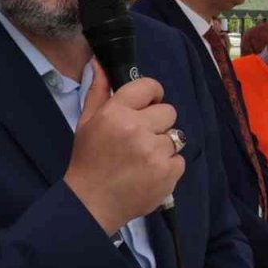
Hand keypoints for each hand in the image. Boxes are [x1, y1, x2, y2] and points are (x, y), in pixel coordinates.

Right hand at [65, 60, 183, 234]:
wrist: (92, 203)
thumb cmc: (89, 161)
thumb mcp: (87, 123)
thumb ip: (99, 92)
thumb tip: (100, 64)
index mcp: (117, 113)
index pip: (150, 86)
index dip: (152, 95)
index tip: (147, 105)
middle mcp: (137, 129)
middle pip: (169, 111)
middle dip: (157, 123)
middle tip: (140, 138)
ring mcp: (155, 152)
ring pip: (176, 135)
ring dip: (163, 145)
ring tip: (143, 158)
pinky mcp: (168, 172)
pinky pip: (180, 159)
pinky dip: (168, 166)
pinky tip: (149, 173)